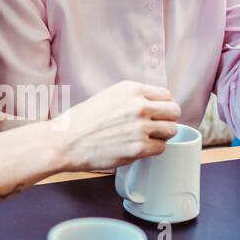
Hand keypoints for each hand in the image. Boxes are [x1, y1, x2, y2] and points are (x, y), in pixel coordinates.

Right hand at [49, 80, 179, 171]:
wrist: (65, 141)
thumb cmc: (82, 121)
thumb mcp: (109, 96)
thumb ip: (132, 98)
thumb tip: (152, 105)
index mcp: (132, 90)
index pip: (166, 95)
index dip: (165, 106)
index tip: (160, 114)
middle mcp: (139, 106)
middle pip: (174, 112)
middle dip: (167, 121)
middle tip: (157, 128)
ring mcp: (141, 127)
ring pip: (171, 131)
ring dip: (162, 136)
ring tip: (148, 139)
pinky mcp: (139, 148)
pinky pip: (161, 148)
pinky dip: (153, 150)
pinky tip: (140, 149)